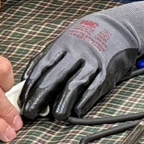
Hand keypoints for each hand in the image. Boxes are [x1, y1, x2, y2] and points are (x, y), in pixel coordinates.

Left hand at [20, 0, 143, 121]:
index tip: (23, 101)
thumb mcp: (66, 39)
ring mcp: (92, 62)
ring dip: (62, 103)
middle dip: (40, 98)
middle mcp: (76, 53)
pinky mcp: (107, 72)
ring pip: (73, 86)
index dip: (30, 87)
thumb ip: (47, 57)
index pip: (41, 68)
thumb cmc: (88, 36)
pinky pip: (93, 89)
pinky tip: (76, 111)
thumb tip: (27, 79)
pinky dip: (84, 102)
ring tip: (55, 115)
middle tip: (31, 113)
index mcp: (63, 44)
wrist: (119, 27)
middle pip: (54, 79)